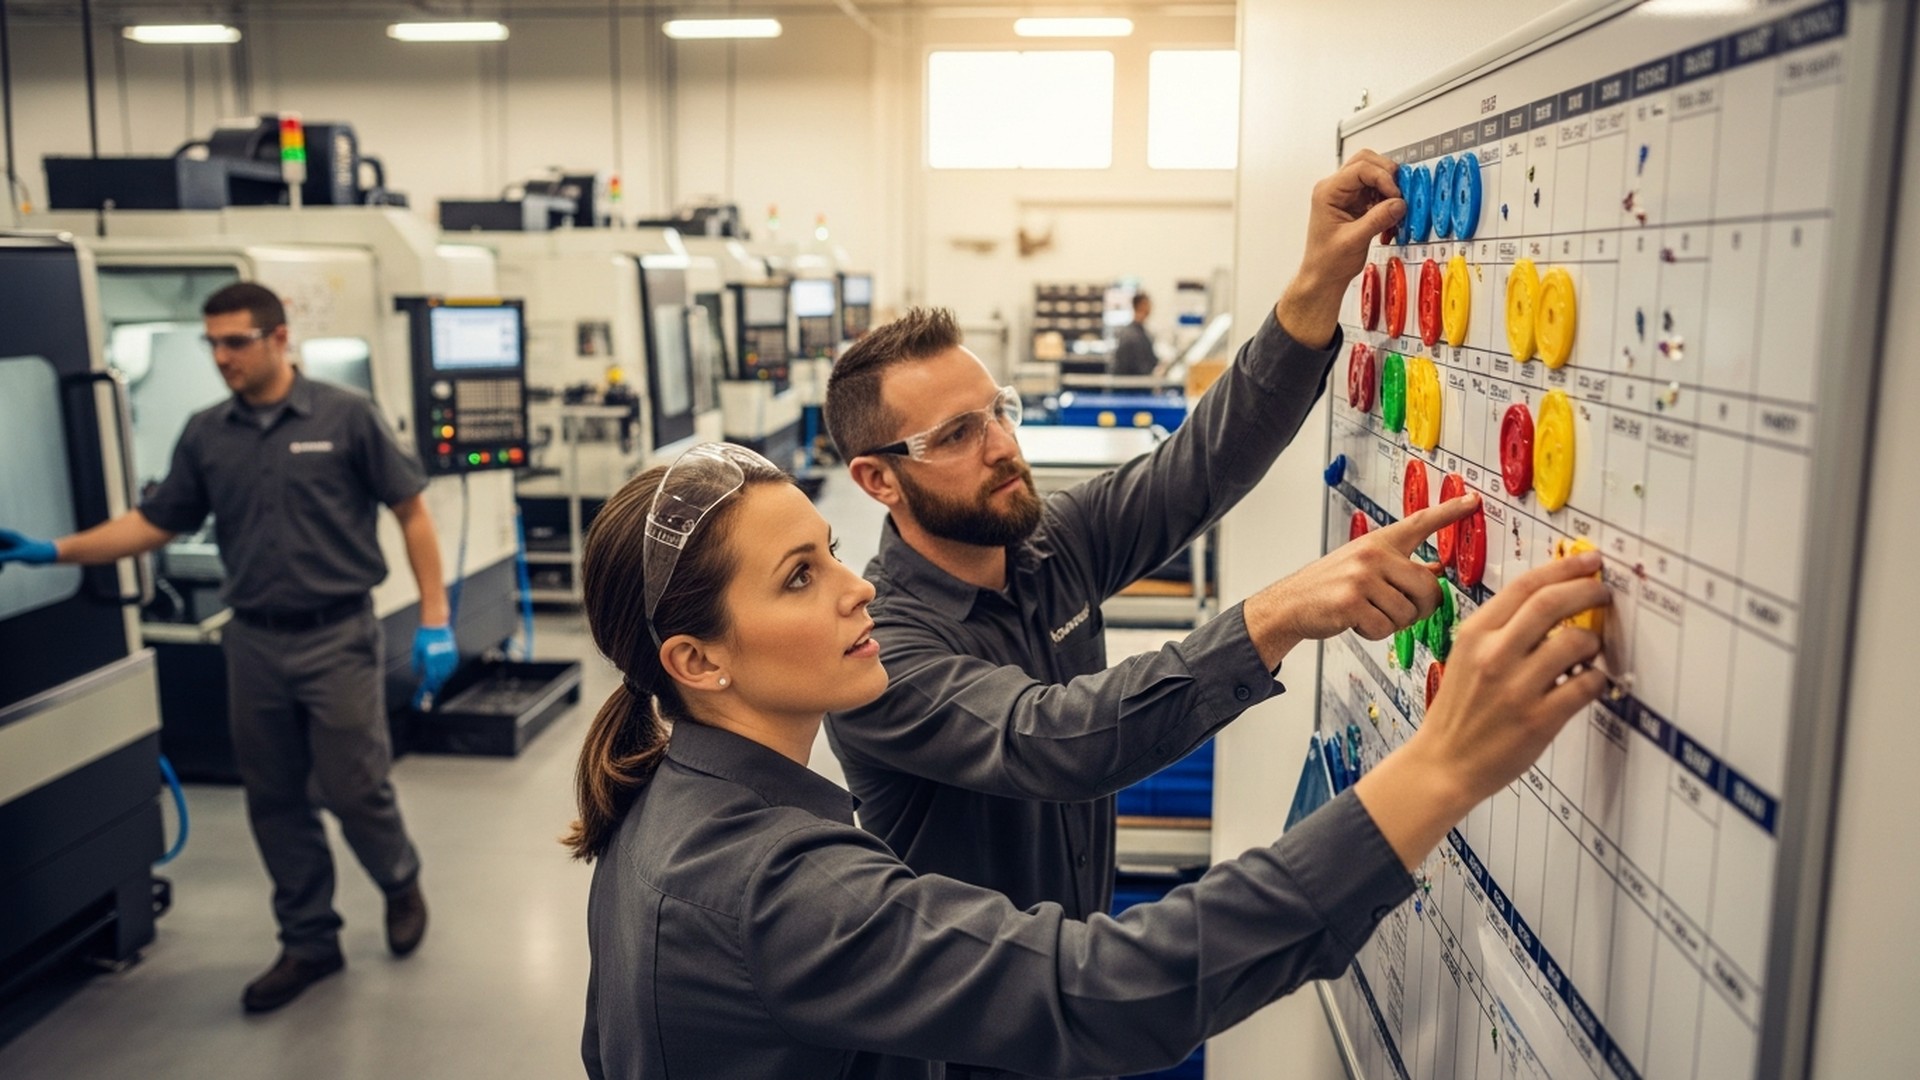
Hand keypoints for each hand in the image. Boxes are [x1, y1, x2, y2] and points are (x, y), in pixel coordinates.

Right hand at [0, 529, 57, 566]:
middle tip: (0, 565)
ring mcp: (8, 546)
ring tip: (1, 568)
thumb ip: (6, 556)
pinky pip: (0, 557)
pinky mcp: (10, 552)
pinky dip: (0, 563)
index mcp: (8, 536)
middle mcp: (7, 539)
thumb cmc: (37, 552)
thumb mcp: (20, 555)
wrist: (48, 554)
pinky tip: (2, 570)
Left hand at [411, 625, 458, 709]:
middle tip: (429, 691)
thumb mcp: (416, 649)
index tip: (423, 693)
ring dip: (441, 679)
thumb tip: (418, 674)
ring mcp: (448, 657)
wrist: (436, 623)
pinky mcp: (453, 653)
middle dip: (434, 685)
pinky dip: (448, 671)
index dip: (427, 688)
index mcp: (431, 660)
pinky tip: (444, 673)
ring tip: (436, 682)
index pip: (430, 679)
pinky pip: (452, 666)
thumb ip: (416, 663)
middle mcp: (441, 660)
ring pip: (446, 673)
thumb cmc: (424, 635)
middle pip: (439, 678)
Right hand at [1255, 494, 1478, 648]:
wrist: (1290, 604)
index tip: (1473, 502)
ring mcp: (1362, 577)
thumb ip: (1399, 567)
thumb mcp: (1364, 566)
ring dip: (1392, 623)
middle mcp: (1372, 555)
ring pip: (1408, 613)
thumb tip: (1435, 572)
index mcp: (1379, 542)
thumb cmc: (1329, 586)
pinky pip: (1385, 628)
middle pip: (1428, 588)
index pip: (1420, 522)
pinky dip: (1374, 633)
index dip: (1449, 512)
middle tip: (1401, 611)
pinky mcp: (1352, 602)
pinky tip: (1357, 622)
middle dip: (1420, 608)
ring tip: (1369, 613)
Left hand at [1277, 149, 1405, 344]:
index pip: (1360, 168)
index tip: (1396, 196)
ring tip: (1395, 209)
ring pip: (1374, 173)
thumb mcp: (1354, 240)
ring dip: (1389, 188)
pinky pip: (1377, 190)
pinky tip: (1390, 216)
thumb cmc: (1328, 261)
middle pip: (1367, 161)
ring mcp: (1346, 195)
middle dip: (1387, 175)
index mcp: (1327, 192)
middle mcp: (1335, 189)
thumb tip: (1399, 203)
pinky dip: (1388, 199)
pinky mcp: (1356, 203)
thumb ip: (1377, 219)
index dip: (1383, 178)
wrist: (1323, 276)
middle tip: (1399, 195)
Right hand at [1353, 551, 1610, 868]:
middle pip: (1552, 603)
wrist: (1443, 762)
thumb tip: (1551, 600)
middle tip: (1603, 591)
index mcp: (1475, 634)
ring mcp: (1517, 688)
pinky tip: (1587, 682)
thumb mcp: (1467, 657)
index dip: (1563, 568)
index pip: (1525, 586)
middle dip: (1587, 589)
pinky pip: (1586, 685)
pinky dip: (1596, 679)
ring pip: (1576, 642)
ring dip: (1593, 641)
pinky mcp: (1539, 719)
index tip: (1587, 561)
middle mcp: (1494, 656)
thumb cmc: (1459, 710)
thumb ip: (1502, 629)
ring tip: (1589, 649)